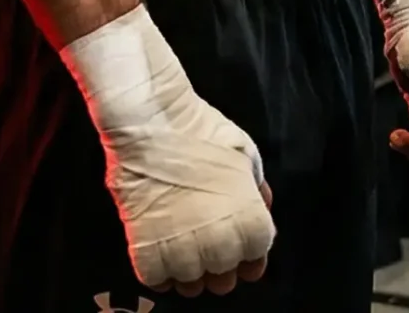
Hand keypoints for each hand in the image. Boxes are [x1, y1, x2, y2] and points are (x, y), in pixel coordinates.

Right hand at [62, 9, 274, 295]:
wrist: (152, 123)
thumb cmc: (202, 132)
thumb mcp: (245, 155)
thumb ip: (255, 190)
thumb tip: (260, 203)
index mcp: (253, 225)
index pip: (255, 262)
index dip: (243, 252)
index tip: (230, 241)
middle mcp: (222, 246)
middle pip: (223, 280)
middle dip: (216, 263)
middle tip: (202, 239)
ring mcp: (184, 253)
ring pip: (190, 285)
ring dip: (186, 270)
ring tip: (178, 244)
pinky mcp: (148, 253)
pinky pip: (157, 281)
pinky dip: (158, 272)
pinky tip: (158, 248)